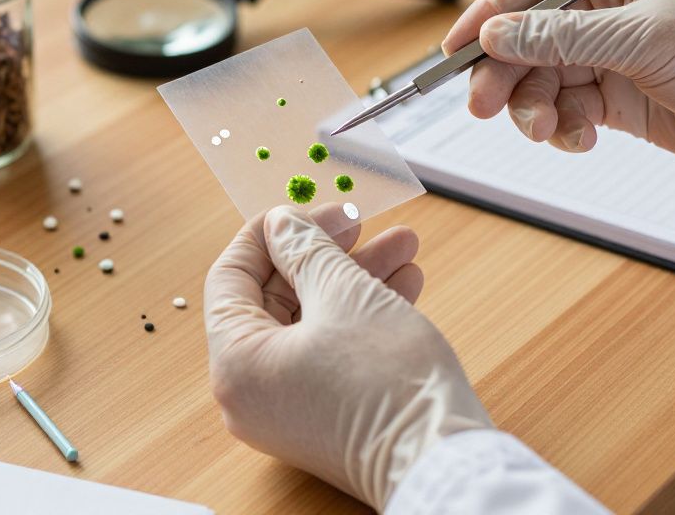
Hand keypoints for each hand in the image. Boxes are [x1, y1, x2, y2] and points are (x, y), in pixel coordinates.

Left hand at [204, 205, 491, 509]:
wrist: (442, 465)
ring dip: (354, 278)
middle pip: (276, 298)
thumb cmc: (388, 384)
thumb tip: (282, 226)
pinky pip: (329, 352)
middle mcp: (250, 392)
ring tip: (403, 246)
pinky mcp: (323, 417)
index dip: (271, 233)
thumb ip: (306, 249)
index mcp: (236, 362)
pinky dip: (360, 316)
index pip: (231, 276)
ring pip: (312, 322)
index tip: (309, 209)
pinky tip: (404, 284)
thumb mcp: (345, 292)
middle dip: (326, 253)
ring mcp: (286, 409)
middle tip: (362, 222)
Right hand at [442, 0, 674, 199]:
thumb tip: (494, 33)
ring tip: (544, 131)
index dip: (491, 14)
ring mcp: (616, 55)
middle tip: (482, 105)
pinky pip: (567, 109)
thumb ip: (564, 38)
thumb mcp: (647, 41)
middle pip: (531, 36)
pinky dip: (563, 127)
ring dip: (532, 106)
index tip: (455, 48)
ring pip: (543, 78)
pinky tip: (579, 140)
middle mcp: (615, 8)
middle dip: (505, 72)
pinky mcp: (620, 98)